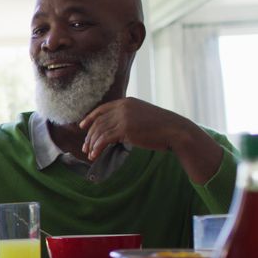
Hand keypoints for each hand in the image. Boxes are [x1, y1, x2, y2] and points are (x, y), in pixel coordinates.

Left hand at [79, 97, 223, 182]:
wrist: (175, 130)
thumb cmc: (161, 127)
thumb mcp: (142, 116)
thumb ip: (127, 118)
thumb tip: (114, 131)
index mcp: (126, 102)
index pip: (102, 109)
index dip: (90, 118)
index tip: (82, 127)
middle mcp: (122, 107)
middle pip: (98, 122)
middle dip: (89, 136)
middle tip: (85, 147)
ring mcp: (123, 117)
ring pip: (99, 131)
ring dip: (92, 144)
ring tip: (89, 154)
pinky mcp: (125, 129)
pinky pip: (104, 139)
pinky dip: (97, 148)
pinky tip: (95, 155)